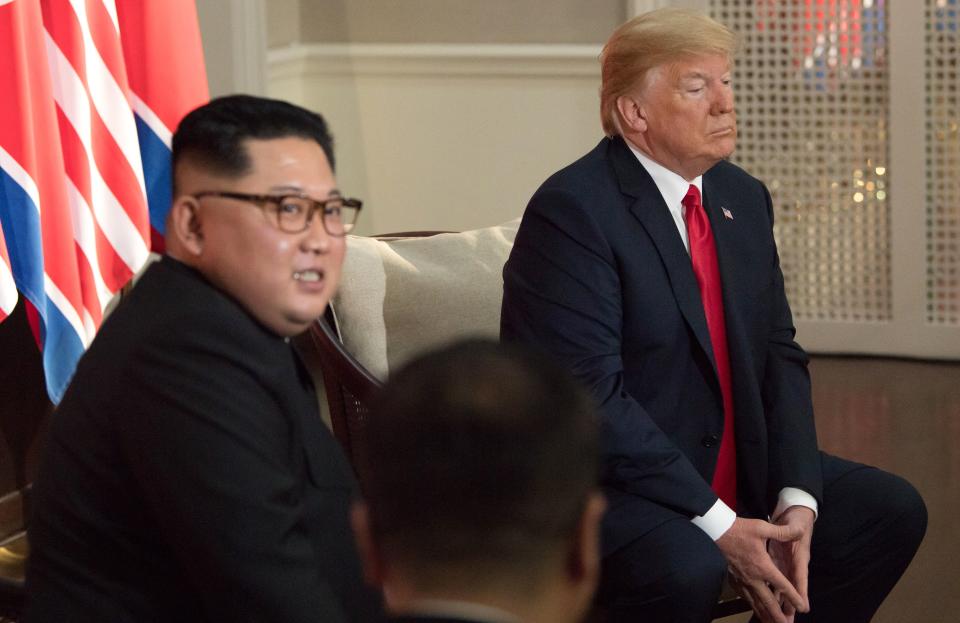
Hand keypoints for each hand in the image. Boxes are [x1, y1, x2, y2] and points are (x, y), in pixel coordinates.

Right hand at [715, 517, 807, 622]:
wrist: (717, 531)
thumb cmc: (740, 529)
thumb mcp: (763, 527)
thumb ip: (783, 532)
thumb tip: (801, 531)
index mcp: (763, 567)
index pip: (782, 586)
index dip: (794, 597)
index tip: (802, 608)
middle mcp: (753, 578)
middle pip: (768, 602)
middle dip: (777, 616)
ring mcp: (742, 580)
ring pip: (755, 602)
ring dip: (765, 614)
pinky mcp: (734, 579)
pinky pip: (745, 596)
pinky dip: (752, 605)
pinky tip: (755, 608)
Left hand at [768, 506, 814, 622]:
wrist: (795, 512)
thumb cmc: (797, 518)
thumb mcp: (795, 522)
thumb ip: (794, 528)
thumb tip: (798, 529)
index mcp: (800, 556)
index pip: (800, 576)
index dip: (801, 591)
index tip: (803, 607)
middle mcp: (794, 564)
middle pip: (792, 588)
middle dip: (790, 605)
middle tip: (788, 622)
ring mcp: (786, 563)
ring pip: (782, 587)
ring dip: (779, 602)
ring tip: (777, 619)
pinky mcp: (778, 561)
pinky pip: (775, 580)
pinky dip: (771, 591)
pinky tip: (765, 602)